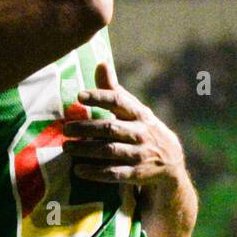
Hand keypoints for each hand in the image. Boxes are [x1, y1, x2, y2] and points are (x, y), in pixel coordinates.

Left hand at [63, 62, 185, 191]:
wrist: (171, 161)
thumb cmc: (143, 129)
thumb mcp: (133, 110)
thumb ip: (113, 90)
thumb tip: (101, 63)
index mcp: (139, 113)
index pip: (119, 101)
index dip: (99, 97)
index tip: (79, 96)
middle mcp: (140, 132)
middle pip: (109, 128)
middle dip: (85, 128)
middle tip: (65, 129)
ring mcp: (139, 154)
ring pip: (109, 150)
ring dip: (86, 149)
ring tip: (67, 147)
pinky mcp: (137, 173)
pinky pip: (114, 173)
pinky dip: (95, 172)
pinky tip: (78, 170)